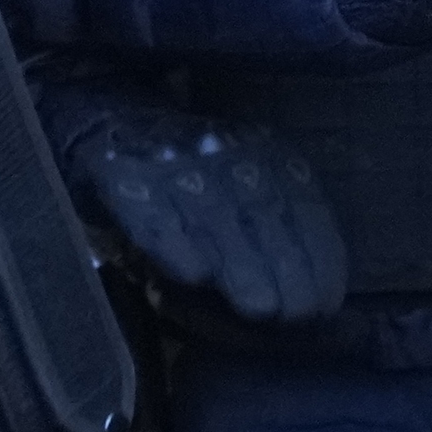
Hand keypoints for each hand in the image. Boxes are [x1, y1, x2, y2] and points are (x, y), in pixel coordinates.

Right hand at [60, 101, 350, 321]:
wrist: (104, 116)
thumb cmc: (189, 179)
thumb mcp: (242, 189)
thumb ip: (275, 234)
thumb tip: (313, 302)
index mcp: (264, 152)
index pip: (303, 204)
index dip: (320, 256)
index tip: (328, 303)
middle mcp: (223, 149)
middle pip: (262, 212)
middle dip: (286, 267)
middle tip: (298, 316)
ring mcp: (170, 158)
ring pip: (214, 215)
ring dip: (242, 265)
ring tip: (262, 309)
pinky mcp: (118, 169)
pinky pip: (149, 210)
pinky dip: (174, 244)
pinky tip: (195, 275)